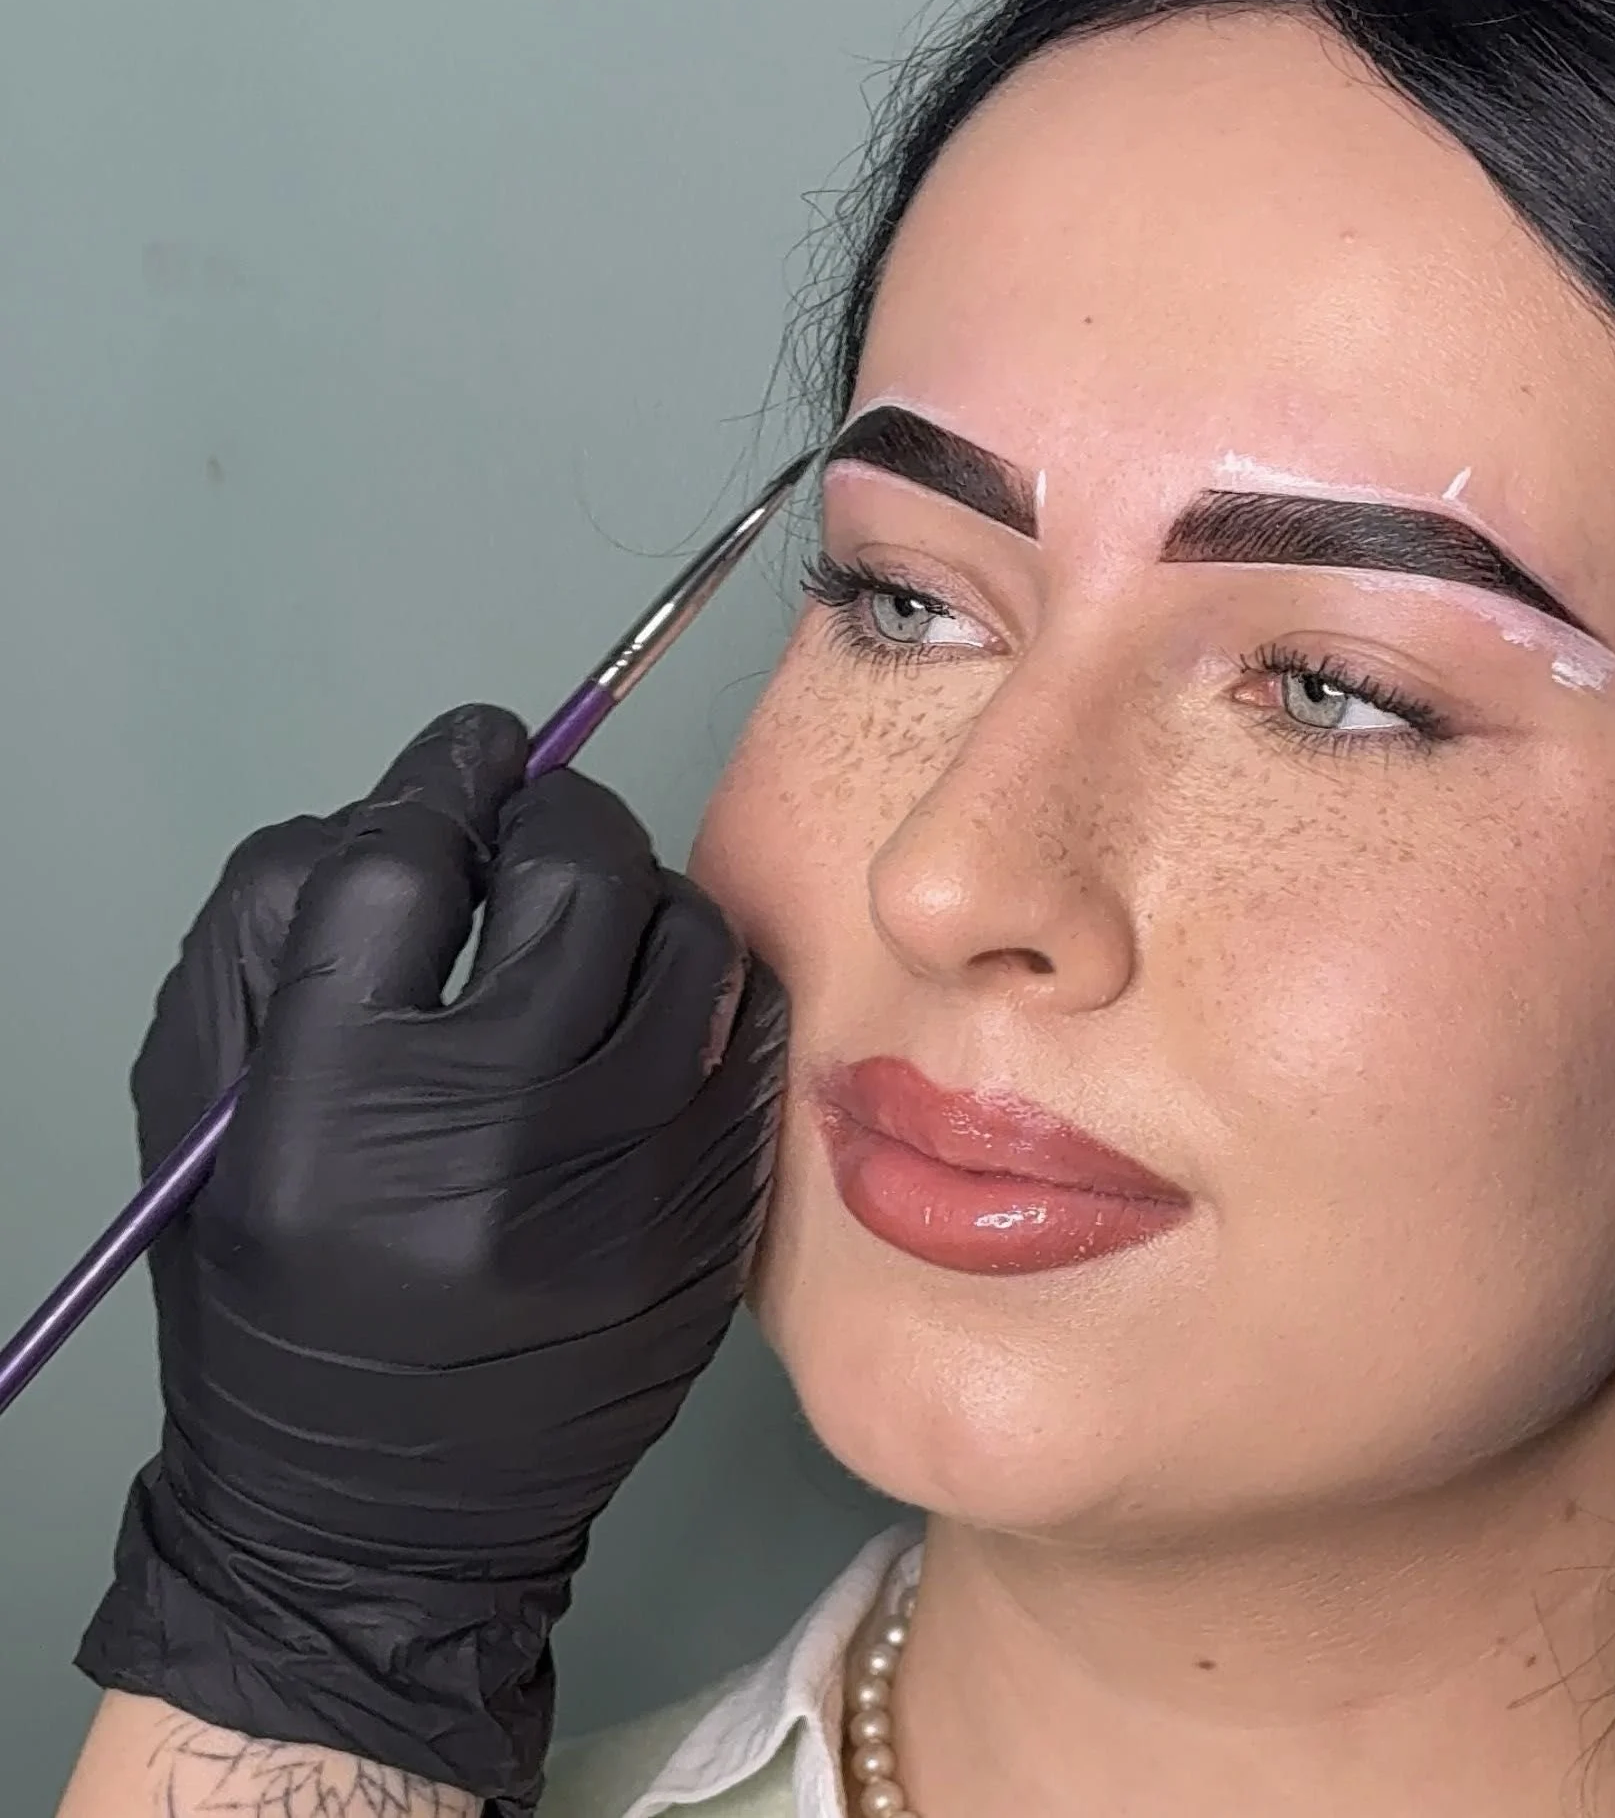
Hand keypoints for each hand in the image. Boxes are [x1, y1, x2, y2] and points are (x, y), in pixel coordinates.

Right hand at [75, 706, 782, 1815]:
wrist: (384, 1521)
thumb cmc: (272, 1307)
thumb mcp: (206, 1115)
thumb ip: (279, 928)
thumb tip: (421, 809)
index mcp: (335, 1112)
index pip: (413, 865)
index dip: (446, 778)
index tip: (470, 754)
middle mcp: (496, 1141)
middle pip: (579, 875)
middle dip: (558, 818)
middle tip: (535, 830)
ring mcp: (631, 1183)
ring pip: (690, 938)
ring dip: (642, 897)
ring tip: (593, 928)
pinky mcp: (711, 1217)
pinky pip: (747, 1034)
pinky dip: (703, 992)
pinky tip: (650, 1009)